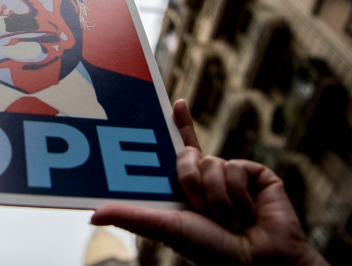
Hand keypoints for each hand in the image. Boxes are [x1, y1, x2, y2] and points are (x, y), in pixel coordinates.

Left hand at [90, 100, 327, 265]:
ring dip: (216, 197)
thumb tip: (92, 216)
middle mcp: (209, 178)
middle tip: (199, 210)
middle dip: (190, 182)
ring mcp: (233, 175)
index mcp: (188, 188)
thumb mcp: (166, 228)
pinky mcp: (256, 175)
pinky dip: (237, 194)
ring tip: (229, 221)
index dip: (181, 124)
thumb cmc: (212, 252)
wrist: (259, 264)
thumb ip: (131, 217)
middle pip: (188, 155)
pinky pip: (236, 167)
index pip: (181, 150)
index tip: (177, 103)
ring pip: (211, 163)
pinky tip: (248, 214)